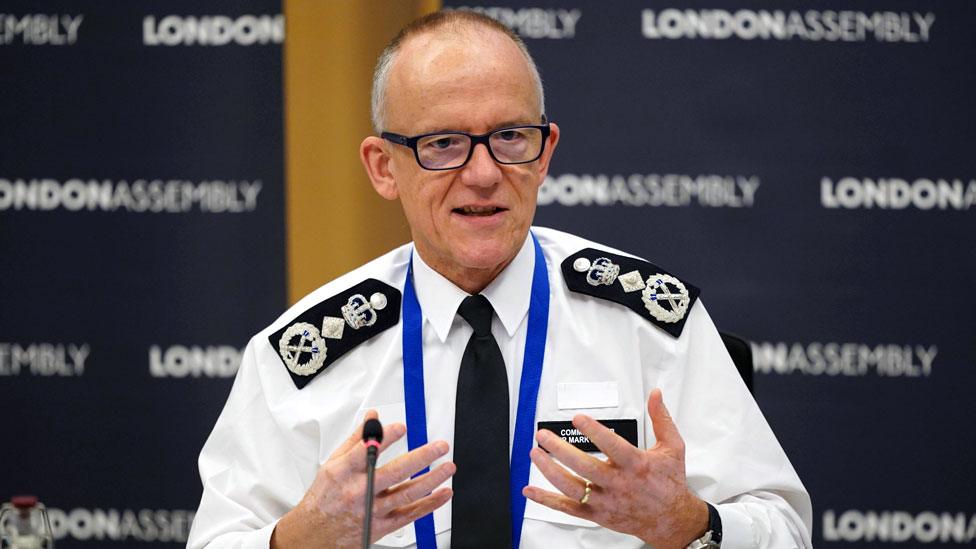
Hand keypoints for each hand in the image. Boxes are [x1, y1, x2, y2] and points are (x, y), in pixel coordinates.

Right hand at [271, 410, 455, 547]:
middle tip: (439, 446)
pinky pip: (410, 515)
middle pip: (394, 472)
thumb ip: (355, 441)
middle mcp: (359, 492)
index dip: (385, 438)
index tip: (401, 427)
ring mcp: (372, 511)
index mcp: (344, 473)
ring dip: (432, 479)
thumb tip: (372, 419)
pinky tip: (443, 492)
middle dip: (421, 457)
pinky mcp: (381, 527)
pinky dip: (430, 504)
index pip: (366, 452)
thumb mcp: (332, 465)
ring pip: (407, 494)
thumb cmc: (324, 498)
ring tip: (448, 466)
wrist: (313, 535)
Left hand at [522, 389, 707, 548]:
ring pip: (572, 487)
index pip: (612, 446)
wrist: (671, 520)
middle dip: (560, 450)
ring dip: (550, 470)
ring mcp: (606, 501)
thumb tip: (655, 395)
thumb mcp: (672, 447)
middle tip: (543, 435)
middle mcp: (619, 484)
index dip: (594, 431)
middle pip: (585, 467)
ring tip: (535, 453)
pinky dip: (547, 500)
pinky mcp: (597, 515)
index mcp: (636, 465)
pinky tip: (531, 489)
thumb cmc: (669, 483)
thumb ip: (661, 419)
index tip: (578, 418)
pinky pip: (568, 508)